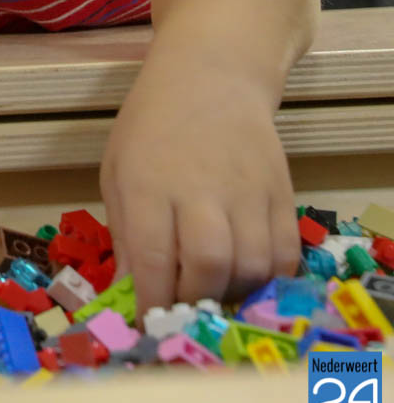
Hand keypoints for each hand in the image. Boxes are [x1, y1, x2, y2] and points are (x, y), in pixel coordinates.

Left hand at [101, 51, 299, 312]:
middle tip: (184, 311)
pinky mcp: (282, 192)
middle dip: (195, 301)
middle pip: (209, 264)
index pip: (152, 256)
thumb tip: (130, 291)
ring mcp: (247, 191)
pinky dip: (270, 278)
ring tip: (214, 297)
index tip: (149, 324)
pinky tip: (249, 280)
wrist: (211, 78)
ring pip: (252, 264)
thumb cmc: (152, 128)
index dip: (152, 300)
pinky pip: (286, 252)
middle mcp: (200, 189)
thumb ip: (125, 232)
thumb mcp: (117, 171)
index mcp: (148, 184)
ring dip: (233, 294)